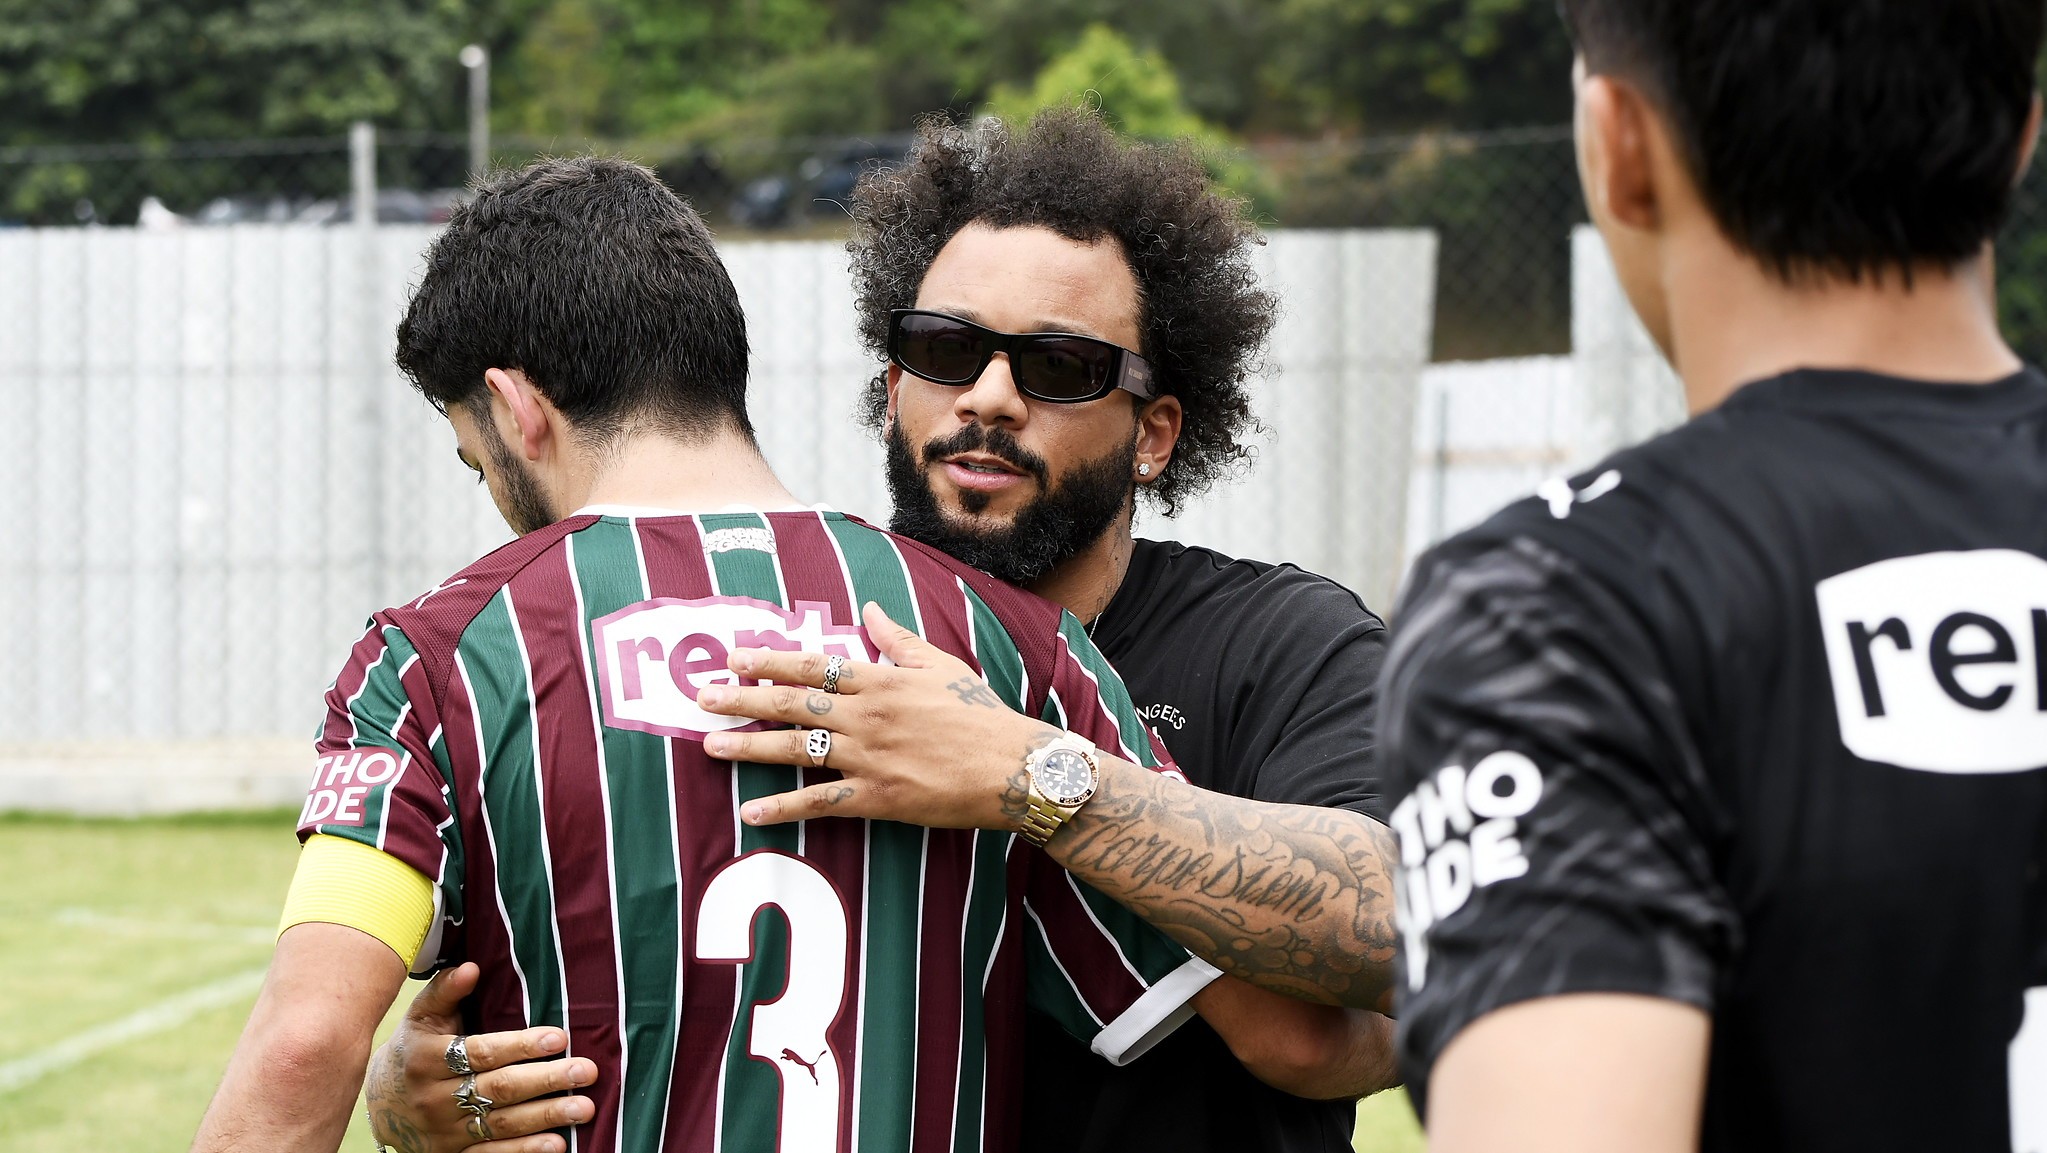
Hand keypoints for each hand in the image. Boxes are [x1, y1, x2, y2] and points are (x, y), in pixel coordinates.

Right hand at [364, 963, 598, 1152]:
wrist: (379, 1104)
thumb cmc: (412, 1049)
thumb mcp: (420, 1016)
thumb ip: (446, 991)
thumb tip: (471, 967)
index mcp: (428, 1060)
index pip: (482, 1053)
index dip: (521, 1046)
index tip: (560, 1038)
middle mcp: (435, 1098)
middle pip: (498, 1089)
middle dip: (546, 1080)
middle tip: (586, 1071)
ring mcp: (444, 1131)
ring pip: (501, 1123)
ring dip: (546, 1117)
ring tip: (584, 1107)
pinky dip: (525, 1151)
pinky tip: (557, 1144)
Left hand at [696, 602, 1060, 829]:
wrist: (1013, 766)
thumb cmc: (981, 713)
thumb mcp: (941, 665)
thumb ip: (898, 639)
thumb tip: (870, 610)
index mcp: (881, 680)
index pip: (813, 665)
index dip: (770, 660)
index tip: (734, 656)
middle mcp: (867, 715)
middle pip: (792, 703)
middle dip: (743, 699)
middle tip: (701, 697)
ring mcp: (869, 757)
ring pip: (796, 749)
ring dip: (749, 747)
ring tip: (709, 745)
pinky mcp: (877, 797)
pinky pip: (821, 802)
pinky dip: (784, 808)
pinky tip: (751, 813)